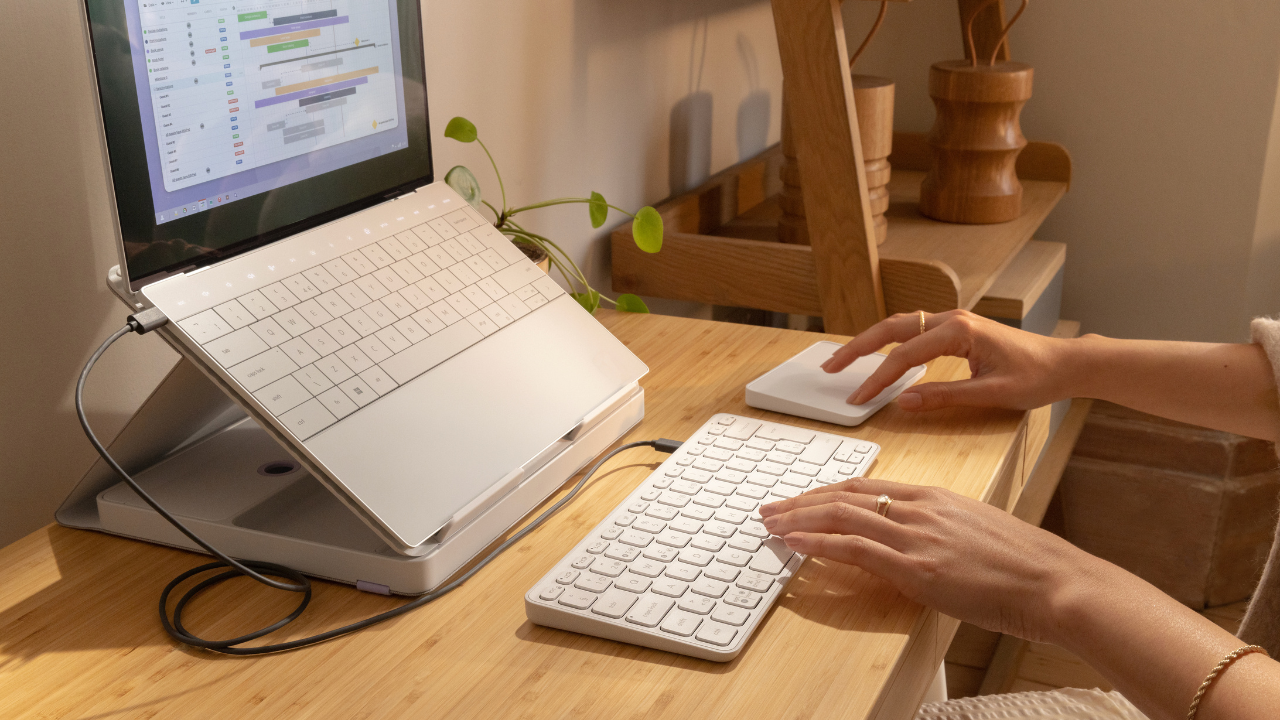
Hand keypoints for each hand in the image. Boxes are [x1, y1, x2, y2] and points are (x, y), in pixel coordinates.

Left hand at [759, 477, 1097, 642]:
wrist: (1054, 581)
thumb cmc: (1024, 564)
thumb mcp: (975, 531)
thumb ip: (939, 529)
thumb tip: (914, 542)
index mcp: (933, 496)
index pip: (865, 487)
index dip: (826, 493)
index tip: (801, 499)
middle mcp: (919, 507)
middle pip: (844, 496)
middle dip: (800, 501)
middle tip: (770, 508)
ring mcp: (916, 535)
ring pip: (840, 516)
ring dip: (797, 518)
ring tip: (770, 524)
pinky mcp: (915, 566)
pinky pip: (853, 547)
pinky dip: (817, 543)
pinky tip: (794, 544)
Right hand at [822, 310, 1070, 410]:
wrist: (1066, 362)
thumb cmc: (1037, 377)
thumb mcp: (991, 394)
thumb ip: (944, 397)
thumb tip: (903, 402)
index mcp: (958, 331)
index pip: (904, 357)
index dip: (877, 380)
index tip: (858, 399)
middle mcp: (952, 319)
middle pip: (891, 329)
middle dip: (857, 348)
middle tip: (830, 367)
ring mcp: (953, 321)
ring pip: (899, 327)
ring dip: (870, 342)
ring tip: (844, 359)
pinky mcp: (956, 329)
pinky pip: (913, 332)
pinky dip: (890, 343)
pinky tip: (878, 356)